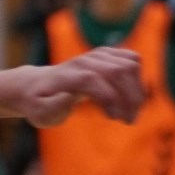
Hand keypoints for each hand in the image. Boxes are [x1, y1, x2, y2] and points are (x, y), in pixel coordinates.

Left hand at [13, 49, 144, 128]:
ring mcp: (96, 54)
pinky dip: (137, 79)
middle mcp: (83, 61)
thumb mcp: (40, 113)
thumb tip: (68, 97)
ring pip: (130, 64)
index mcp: (66, 75)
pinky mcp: (107, 54)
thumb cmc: (39, 104)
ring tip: (131, 112)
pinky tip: (130, 97)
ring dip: (137, 90)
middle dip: (130, 97)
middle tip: (129, 120)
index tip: (114, 118)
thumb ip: (52, 107)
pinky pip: (133, 60)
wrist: (37, 85)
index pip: (94, 79)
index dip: (109, 98)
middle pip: (118, 71)